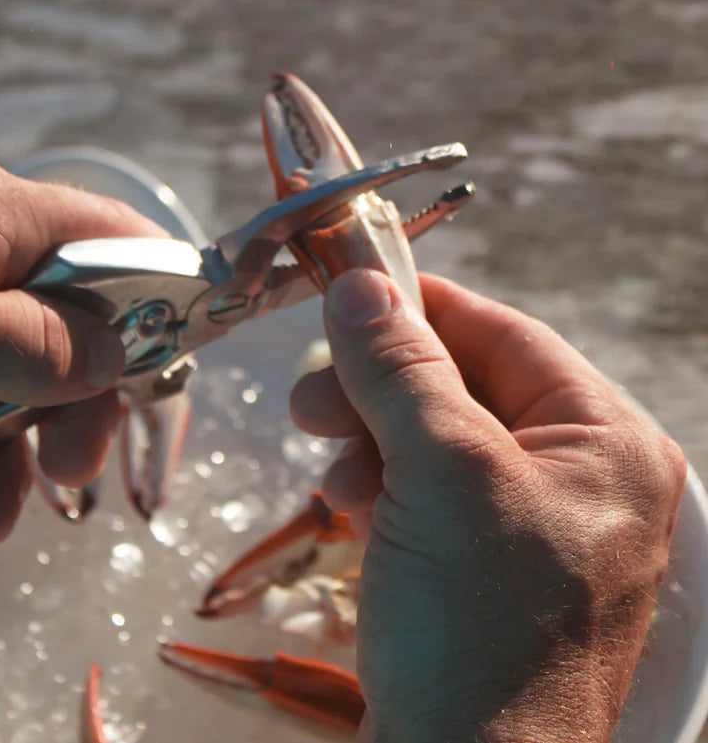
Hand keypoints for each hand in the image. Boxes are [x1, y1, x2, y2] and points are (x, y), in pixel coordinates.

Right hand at [291, 270, 685, 742]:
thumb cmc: (475, 630)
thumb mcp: (440, 474)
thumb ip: (400, 369)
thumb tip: (362, 283)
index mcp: (603, 441)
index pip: (502, 333)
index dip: (419, 306)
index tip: (345, 290)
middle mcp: (579, 476)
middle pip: (461, 382)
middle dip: (380, 387)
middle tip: (312, 399)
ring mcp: (532, 524)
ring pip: (432, 434)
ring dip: (370, 438)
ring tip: (334, 476)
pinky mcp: (484, 564)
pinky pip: (426, 488)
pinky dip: (379, 484)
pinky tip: (351, 509)